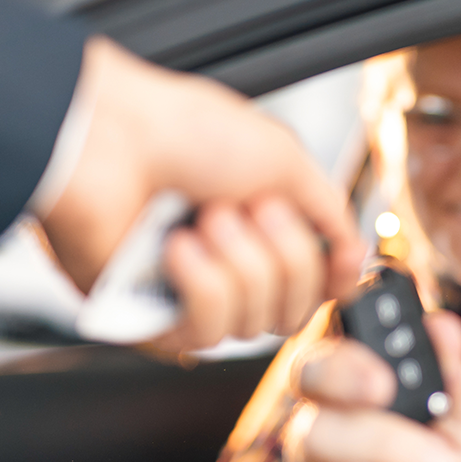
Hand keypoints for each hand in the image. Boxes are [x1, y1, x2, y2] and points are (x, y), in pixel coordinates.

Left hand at [38, 37, 366, 350]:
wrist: (105, 134)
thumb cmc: (180, 130)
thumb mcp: (286, 158)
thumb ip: (331, 215)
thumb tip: (355, 259)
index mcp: (259, 228)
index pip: (315, 287)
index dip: (330, 278)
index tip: (337, 259)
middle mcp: (227, 265)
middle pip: (294, 311)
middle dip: (283, 255)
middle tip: (248, 205)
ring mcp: (186, 295)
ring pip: (253, 325)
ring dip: (238, 262)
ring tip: (202, 217)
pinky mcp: (147, 320)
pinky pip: (205, 331)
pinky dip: (201, 283)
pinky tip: (177, 247)